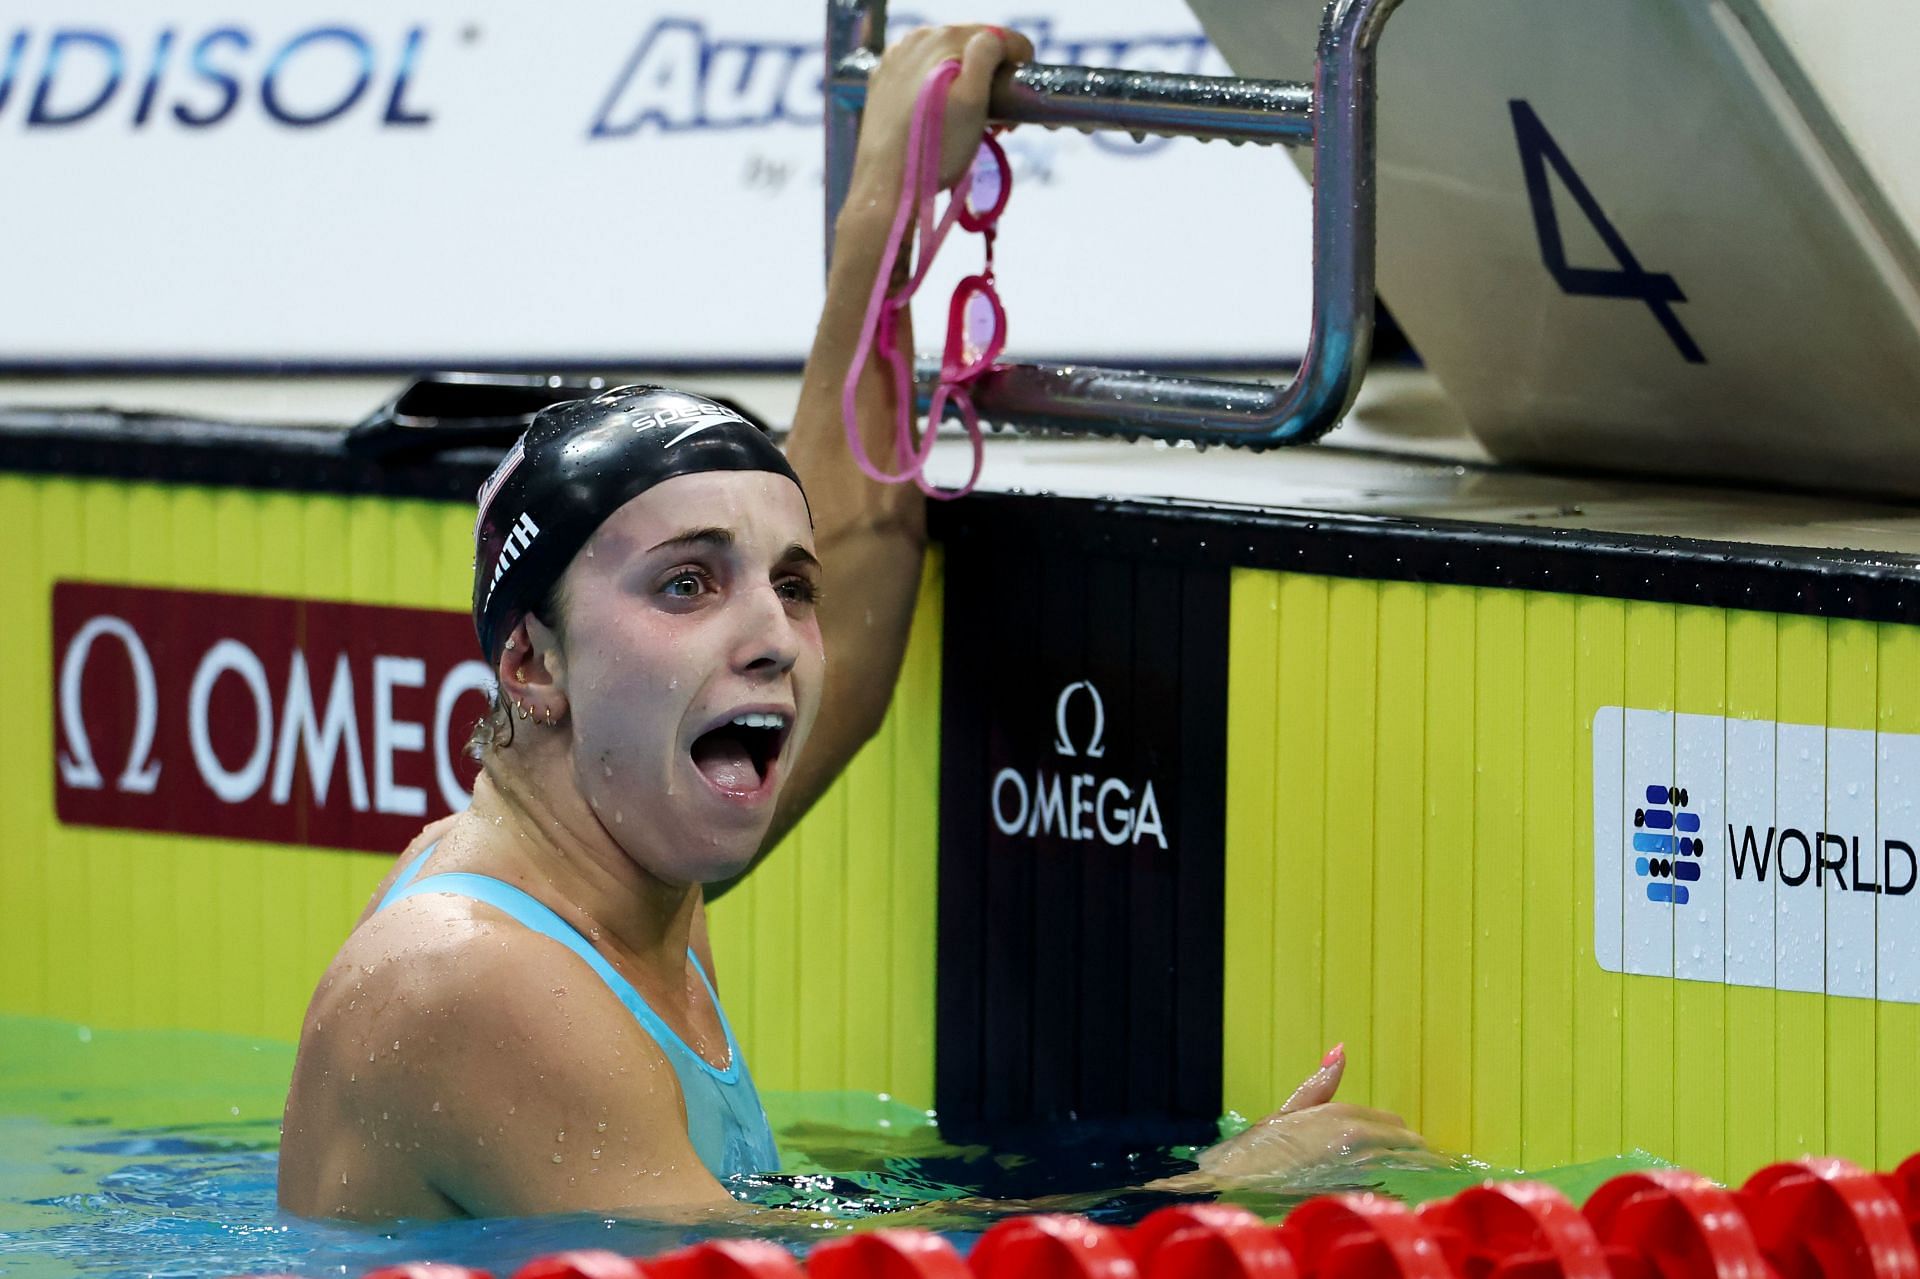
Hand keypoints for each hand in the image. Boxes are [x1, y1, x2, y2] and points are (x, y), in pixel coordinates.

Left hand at [852, 24, 1034, 199]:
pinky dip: (940, 88)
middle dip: (991, 77)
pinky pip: (924, 73)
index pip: (999, 37)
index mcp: (943, 38)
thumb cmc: (936, 150)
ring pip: (948, 60)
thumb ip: (987, 54)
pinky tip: (943, 116)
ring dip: (967, 83)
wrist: (887, 188)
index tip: (1016, 105)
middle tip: (997, 122)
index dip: (1017, 67)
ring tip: (971, 122)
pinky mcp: (884, 79)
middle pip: (972, 46)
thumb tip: (995, 39)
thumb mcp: (973, 100)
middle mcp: (917, 39)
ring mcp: (896, 58)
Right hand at [1190, 1045, 1426, 1182]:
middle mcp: (1359, 1143)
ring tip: (1379, 1181)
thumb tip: (1340, 1049)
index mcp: (1344, 1117)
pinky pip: (1381, 1194)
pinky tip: (1364, 1199)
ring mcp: (1359, 1174)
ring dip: (1396, 1174)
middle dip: (1406, 1153)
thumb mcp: (1288, 1111)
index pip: (1396, 1125)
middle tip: (1396, 1163)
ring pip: (1398, 1172)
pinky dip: (1379, 1194)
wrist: (1237, 1183)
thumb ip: (1320, 1085)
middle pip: (1406, 1147)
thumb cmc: (1259, 1148)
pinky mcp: (1355, 1200)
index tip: (1400, 1144)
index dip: (1397, 1134)